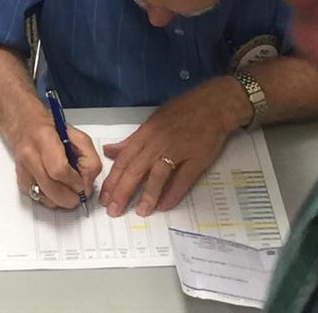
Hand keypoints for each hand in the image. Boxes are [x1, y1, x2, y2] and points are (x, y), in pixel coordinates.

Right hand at [11, 115, 99, 211]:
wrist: (26, 126)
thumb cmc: (52, 130)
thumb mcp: (79, 137)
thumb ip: (89, 161)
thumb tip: (87, 185)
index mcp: (45, 139)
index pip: (59, 170)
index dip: (74, 182)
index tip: (82, 183)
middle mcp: (30, 155)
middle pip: (52, 190)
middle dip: (71, 197)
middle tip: (78, 193)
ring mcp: (24, 170)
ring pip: (46, 199)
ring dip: (62, 200)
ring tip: (67, 187)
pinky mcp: (21, 181)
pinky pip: (39, 199)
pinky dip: (51, 198)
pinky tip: (55, 186)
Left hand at [99, 83, 242, 217]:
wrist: (213, 105)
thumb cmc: (181, 111)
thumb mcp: (153, 120)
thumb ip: (131, 140)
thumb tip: (109, 152)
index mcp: (146, 133)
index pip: (124, 160)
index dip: (113, 180)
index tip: (104, 197)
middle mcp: (159, 143)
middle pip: (137, 169)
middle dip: (123, 191)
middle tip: (113, 211)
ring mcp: (178, 151)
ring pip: (158, 175)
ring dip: (148, 195)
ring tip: (140, 211)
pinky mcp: (197, 159)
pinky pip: (183, 179)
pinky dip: (173, 193)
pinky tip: (164, 206)